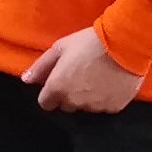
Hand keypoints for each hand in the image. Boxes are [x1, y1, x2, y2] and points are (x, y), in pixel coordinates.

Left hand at [25, 24, 144, 113]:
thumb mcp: (60, 48)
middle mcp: (74, 102)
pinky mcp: (113, 108)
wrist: (125, 44)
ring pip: (85, 107)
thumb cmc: (89, 42)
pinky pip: (104, 107)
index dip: (51, 93)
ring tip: (97, 77)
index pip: (46, 103)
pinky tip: (110, 83)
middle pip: (66, 105)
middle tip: (80, 76)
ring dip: (87, 97)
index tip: (60, 82)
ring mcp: (95, 107)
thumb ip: (40, 67)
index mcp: (57, 88)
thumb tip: (26, 79)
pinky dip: (105, 99)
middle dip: (69, 95)